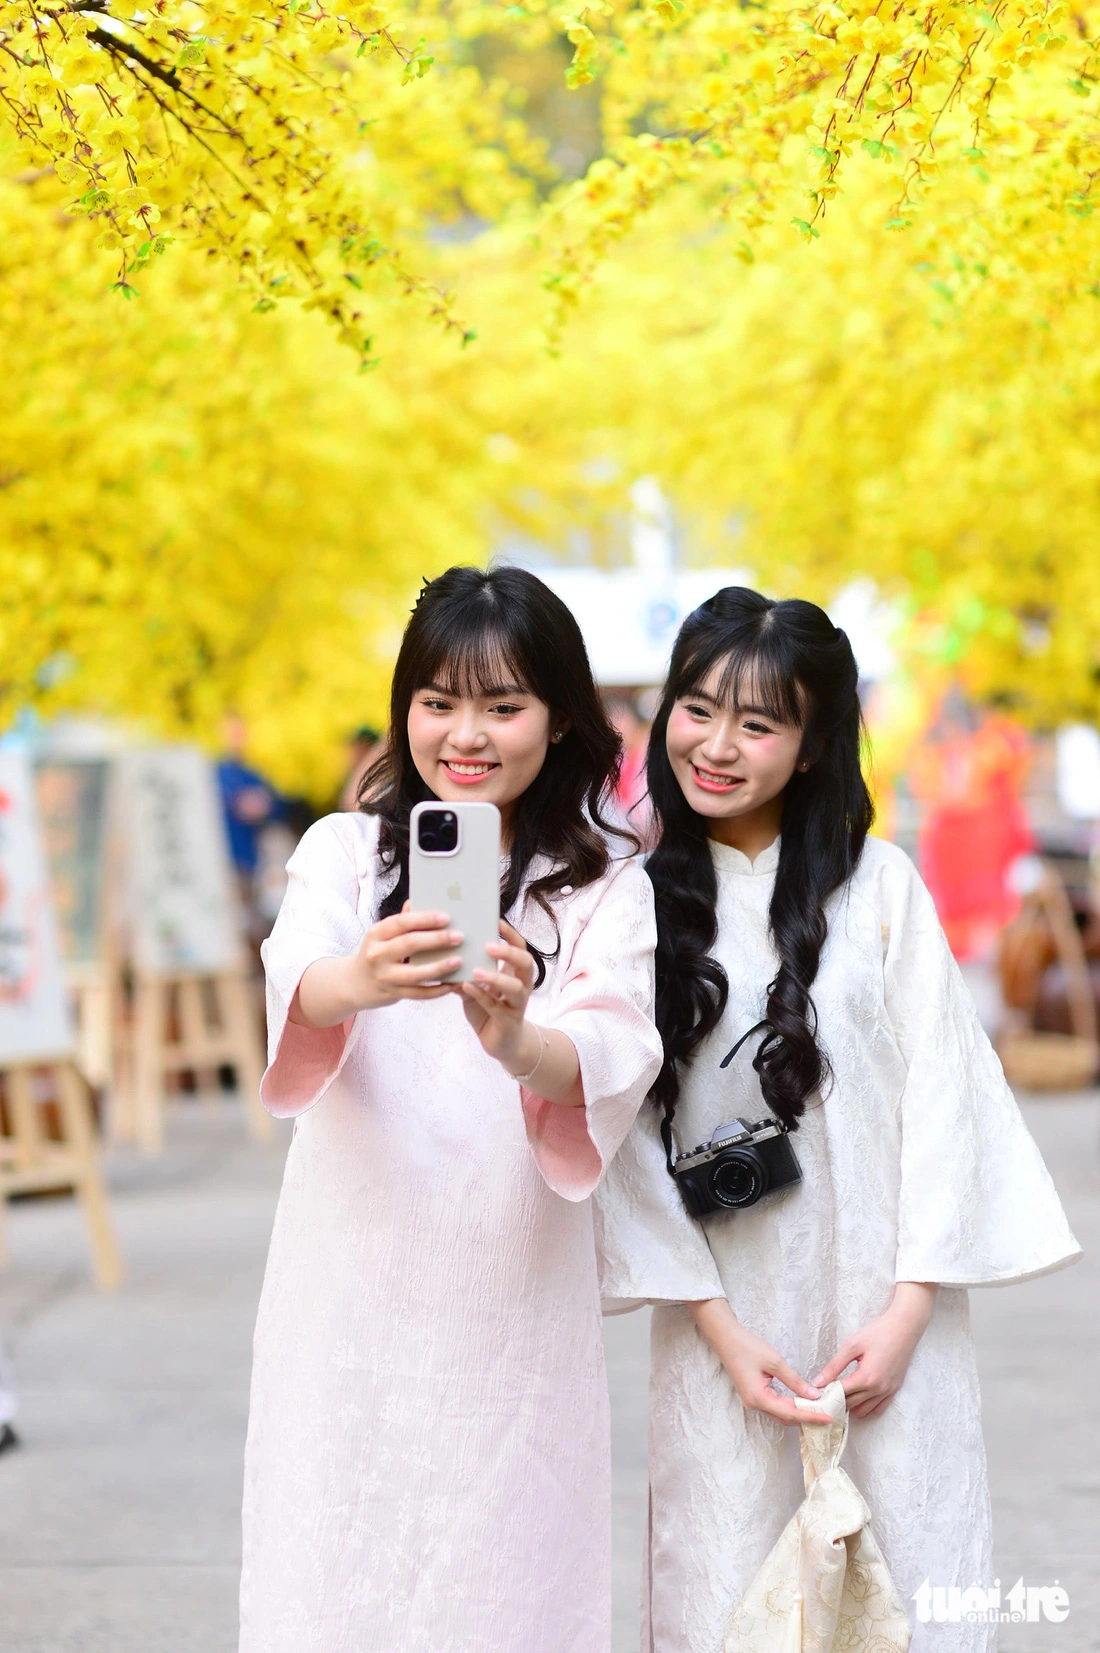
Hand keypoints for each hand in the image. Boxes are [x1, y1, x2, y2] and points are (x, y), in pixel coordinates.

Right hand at [292, 908, 460, 1025]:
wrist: (354, 983)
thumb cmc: (375, 954)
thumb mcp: (381, 936)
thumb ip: (400, 922)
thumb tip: (416, 902)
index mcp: (376, 934)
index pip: (401, 923)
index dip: (424, 919)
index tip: (445, 917)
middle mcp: (378, 955)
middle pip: (409, 945)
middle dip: (436, 940)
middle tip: (458, 936)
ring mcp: (385, 977)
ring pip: (415, 974)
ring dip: (439, 967)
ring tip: (458, 960)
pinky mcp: (393, 994)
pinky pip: (418, 994)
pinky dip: (436, 990)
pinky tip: (451, 984)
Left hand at [458, 919, 537, 1072]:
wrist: (501, 1043)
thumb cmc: (488, 1009)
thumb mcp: (476, 986)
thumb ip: (465, 970)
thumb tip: (444, 950)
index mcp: (515, 972)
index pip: (519, 946)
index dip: (509, 933)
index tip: (495, 921)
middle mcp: (521, 985)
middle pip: (525, 962)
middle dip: (508, 952)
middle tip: (488, 945)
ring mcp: (517, 1003)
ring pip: (514, 987)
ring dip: (495, 977)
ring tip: (476, 970)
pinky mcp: (508, 1020)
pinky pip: (496, 1006)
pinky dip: (481, 995)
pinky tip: (466, 987)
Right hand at [691, 1299, 831, 1426]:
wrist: (726, 1338)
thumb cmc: (747, 1347)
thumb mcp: (775, 1362)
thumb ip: (795, 1380)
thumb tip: (814, 1395)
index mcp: (759, 1398)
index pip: (791, 1413)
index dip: (811, 1417)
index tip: (828, 1418)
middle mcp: (754, 1405)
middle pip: (786, 1418)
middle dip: (807, 1418)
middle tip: (827, 1415)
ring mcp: (752, 1401)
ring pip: (780, 1414)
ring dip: (799, 1413)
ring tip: (818, 1410)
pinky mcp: (753, 1396)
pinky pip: (775, 1406)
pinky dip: (790, 1406)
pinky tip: (801, 1402)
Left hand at [813, 1282, 936, 1418]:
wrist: (904, 1329)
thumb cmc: (877, 1333)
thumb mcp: (852, 1345)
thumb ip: (834, 1365)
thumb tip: (818, 1381)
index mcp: (866, 1378)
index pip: (841, 1394)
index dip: (827, 1394)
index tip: (816, 1393)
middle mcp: (878, 1389)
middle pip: (851, 1404)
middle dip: (836, 1401)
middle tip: (824, 1397)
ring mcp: (888, 1391)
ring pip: (864, 1410)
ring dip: (850, 1408)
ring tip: (837, 1400)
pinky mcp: (894, 1390)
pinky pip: (878, 1409)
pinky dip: (866, 1410)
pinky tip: (856, 1405)